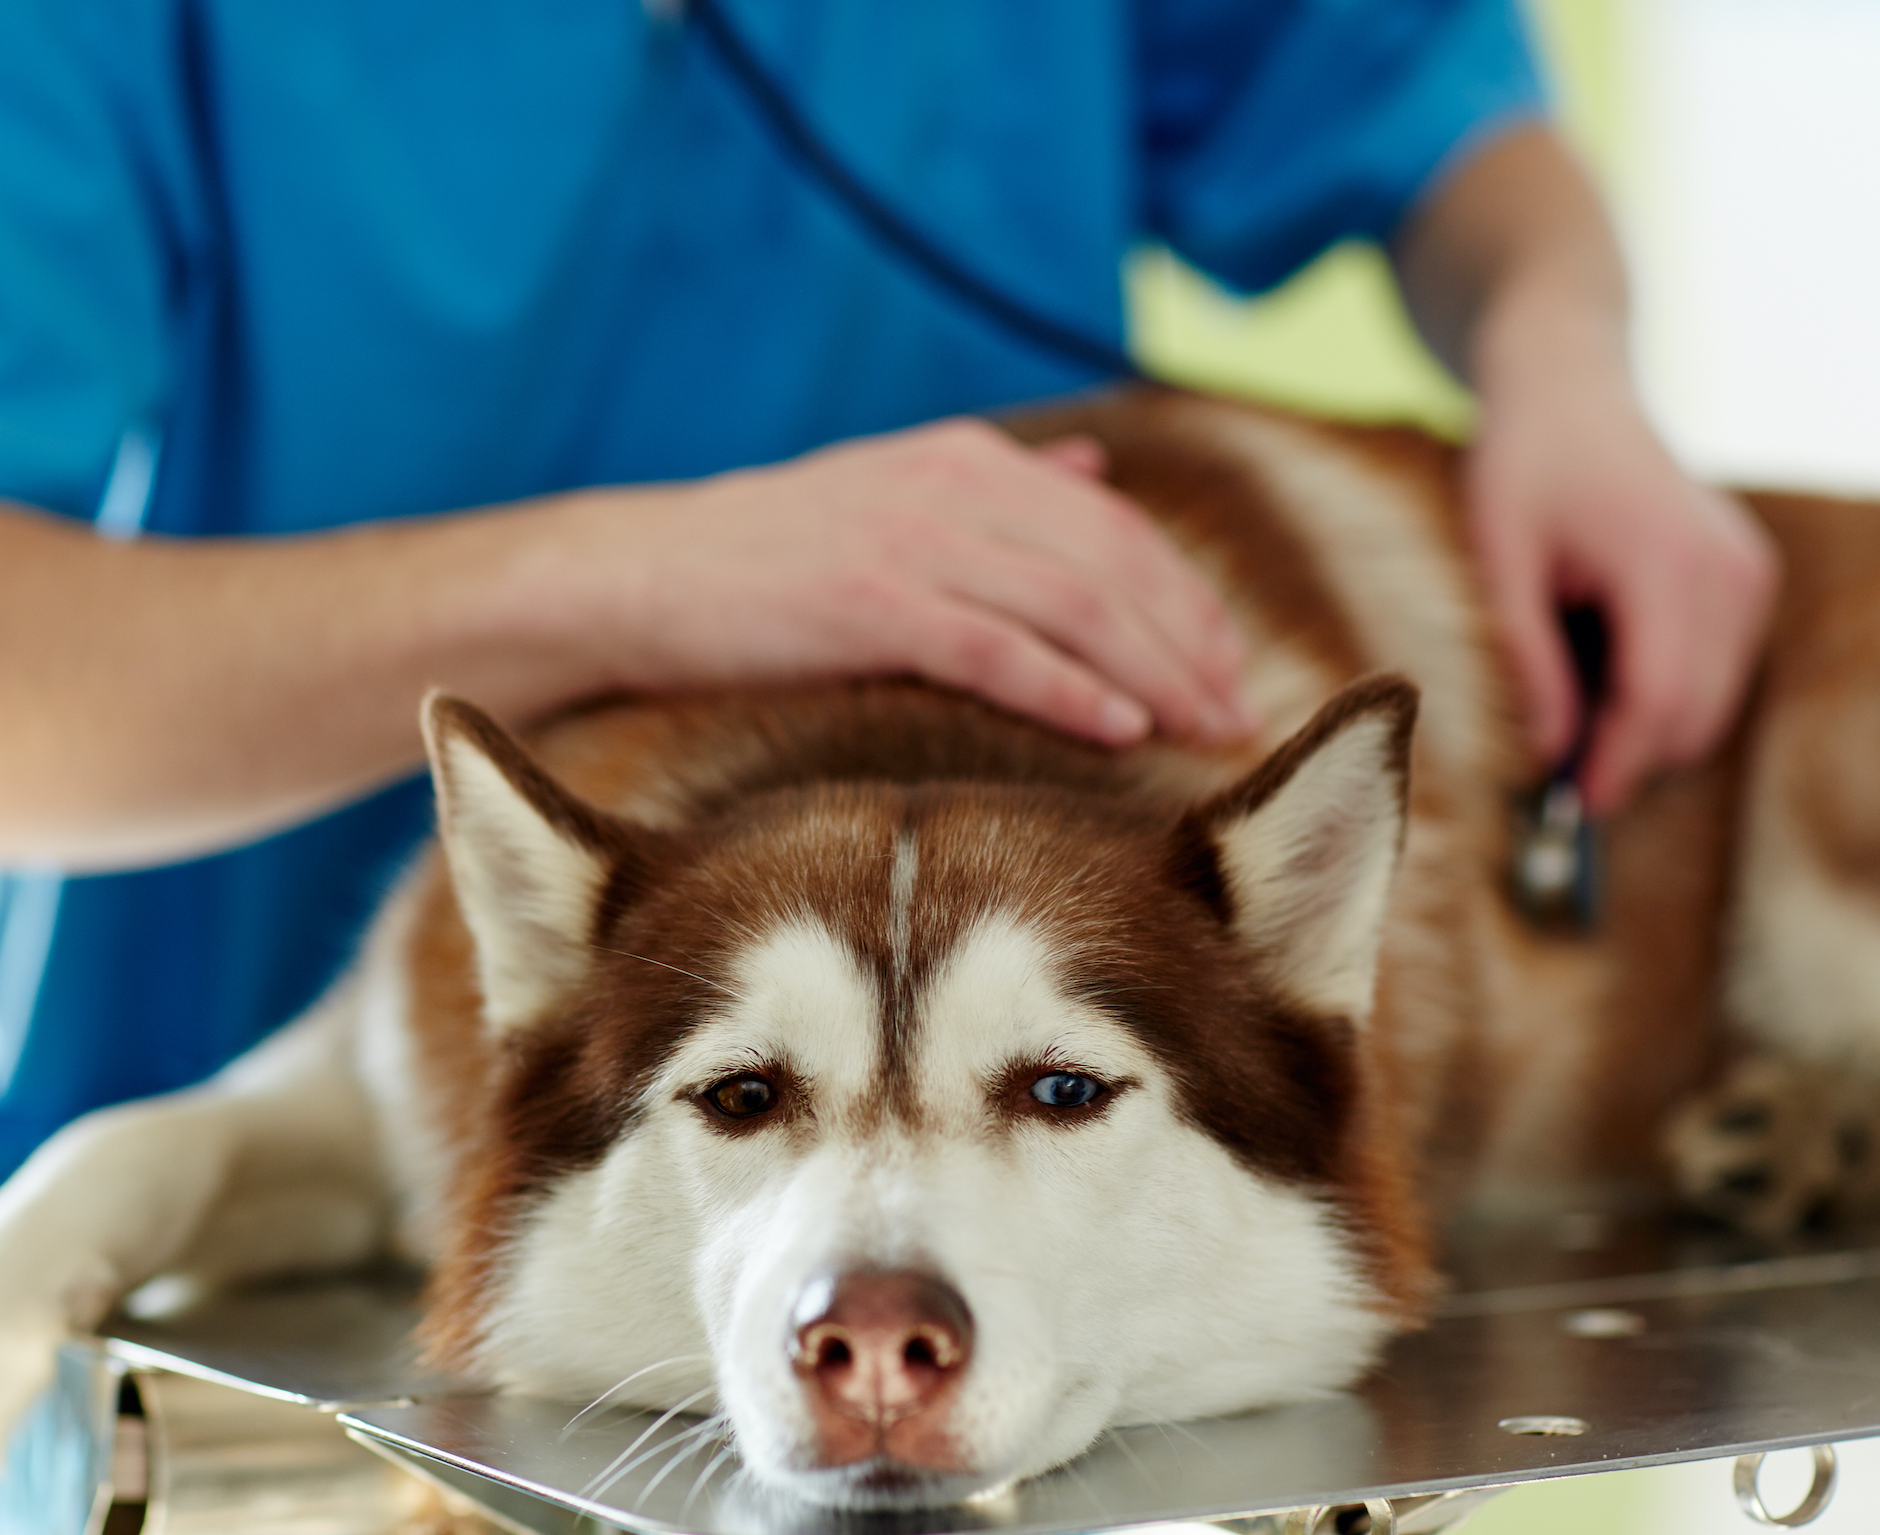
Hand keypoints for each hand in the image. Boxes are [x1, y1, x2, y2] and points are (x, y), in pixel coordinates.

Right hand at [559, 418, 1256, 746]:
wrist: (640, 575)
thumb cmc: (766, 558)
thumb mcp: (892, 491)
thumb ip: (1001, 485)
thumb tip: (1097, 468)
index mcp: (967, 459)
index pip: (1115, 525)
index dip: (1185, 597)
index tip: (1231, 667)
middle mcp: (954, 486)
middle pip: (1114, 564)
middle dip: (1190, 642)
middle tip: (1239, 719)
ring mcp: (912, 540)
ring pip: (1074, 605)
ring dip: (1155, 673)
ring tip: (1205, 731)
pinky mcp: (868, 601)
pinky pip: (996, 649)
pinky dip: (1068, 688)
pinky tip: (1121, 731)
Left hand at [1465, 327, 1778, 812]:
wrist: (1571, 387)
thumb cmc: (1521, 464)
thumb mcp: (1496, 559)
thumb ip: (1524, 656)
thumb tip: (1547, 751)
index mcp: (1662, 560)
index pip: (1656, 698)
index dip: (1616, 765)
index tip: (1571, 807)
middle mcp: (1725, 568)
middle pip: (1692, 712)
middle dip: (1627, 754)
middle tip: (1552, 772)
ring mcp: (1747, 571)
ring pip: (1711, 700)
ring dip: (1645, 722)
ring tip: (1567, 690)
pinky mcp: (1748, 576)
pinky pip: (1716, 667)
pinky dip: (1664, 686)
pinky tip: (1602, 654)